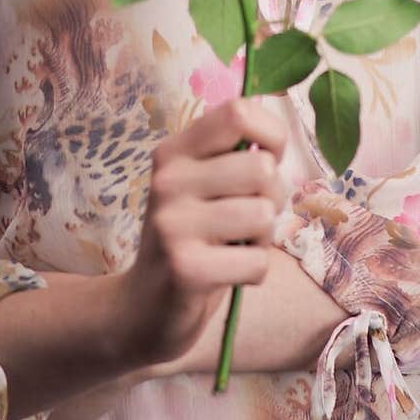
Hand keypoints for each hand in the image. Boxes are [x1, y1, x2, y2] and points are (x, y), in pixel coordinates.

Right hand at [117, 95, 288, 370]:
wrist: (142, 308)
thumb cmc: (190, 239)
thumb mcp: (201, 187)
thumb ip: (235, 156)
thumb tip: (278, 134)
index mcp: (174, 152)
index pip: (239, 111)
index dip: (271, 136)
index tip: (265, 161)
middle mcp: (168, 180)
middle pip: (262, 167)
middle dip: (271, 198)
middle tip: (247, 219)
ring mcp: (174, 224)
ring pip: (263, 215)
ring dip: (262, 238)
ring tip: (235, 246)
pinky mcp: (186, 268)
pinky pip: (257, 261)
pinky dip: (254, 272)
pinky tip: (227, 273)